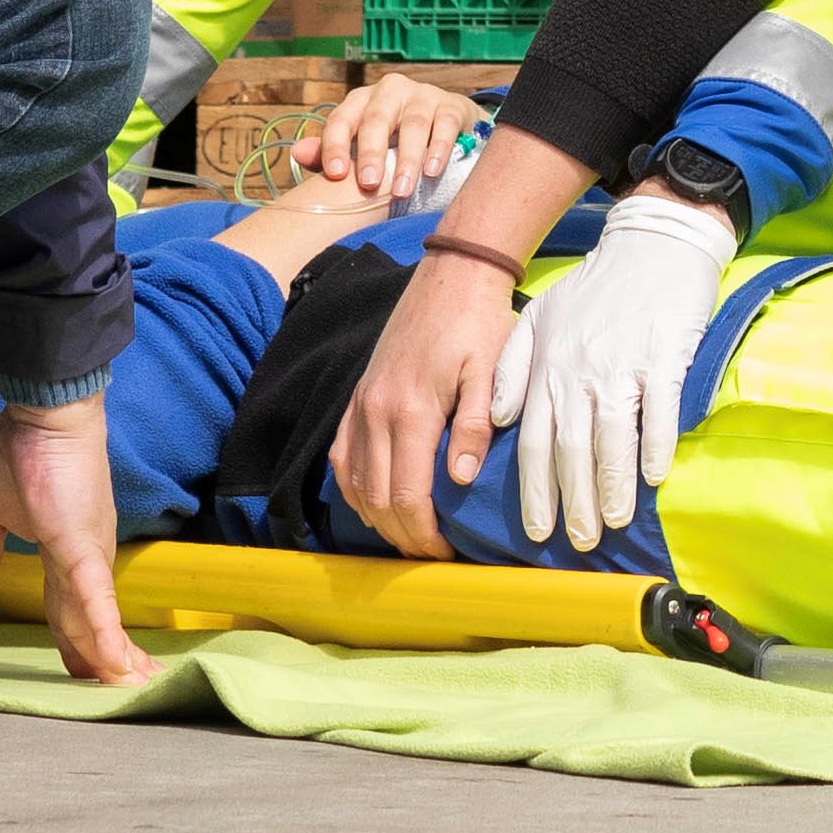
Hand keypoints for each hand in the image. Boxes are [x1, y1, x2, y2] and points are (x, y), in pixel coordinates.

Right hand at [0, 394, 151, 685]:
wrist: (42, 410)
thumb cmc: (20, 449)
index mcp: (66, 550)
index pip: (71, 607)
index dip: (77, 641)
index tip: (85, 673)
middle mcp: (86, 557)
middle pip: (90, 622)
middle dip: (100, 662)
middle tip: (118, 694)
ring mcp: (88, 553)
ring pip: (98, 619)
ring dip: (111, 659)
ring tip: (132, 690)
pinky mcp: (80, 546)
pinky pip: (92, 599)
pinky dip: (104, 633)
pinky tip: (116, 665)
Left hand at [290, 74, 481, 201]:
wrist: (449, 125)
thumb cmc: (397, 140)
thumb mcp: (363, 146)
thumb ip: (331, 152)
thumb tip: (296, 154)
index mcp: (362, 100)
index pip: (342, 118)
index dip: (335, 145)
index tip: (336, 174)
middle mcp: (390, 91)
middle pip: (376, 119)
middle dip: (371, 153)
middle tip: (368, 185)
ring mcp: (423, 95)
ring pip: (412, 124)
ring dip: (406, 159)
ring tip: (401, 189)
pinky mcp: (451, 105)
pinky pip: (444, 125)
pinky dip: (438, 148)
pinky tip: (433, 171)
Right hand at [331, 250, 519, 559]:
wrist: (452, 275)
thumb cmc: (479, 324)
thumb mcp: (490, 372)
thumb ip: (474, 426)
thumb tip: (460, 479)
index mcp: (411, 411)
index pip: (406, 495)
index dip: (423, 535)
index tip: (445, 555)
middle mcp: (376, 411)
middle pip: (377, 498)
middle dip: (402, 537)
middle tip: (431, 556)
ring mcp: (361, 403)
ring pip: (354, 482)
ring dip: (377, 519)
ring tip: (408, 537)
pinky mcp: (358, 395)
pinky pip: (343, 455)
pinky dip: (354, 488)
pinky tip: (374, 503)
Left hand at [494, 186, 731, 552]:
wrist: (651, 244)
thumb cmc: (597, 288)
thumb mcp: (540, 318)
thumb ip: (514, 368)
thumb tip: (504, 420)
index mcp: (548, 367)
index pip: (534, 442)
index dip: (535, 491)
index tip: (537, 531)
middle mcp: (579, 371)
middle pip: (570, 450)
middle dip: (573, 502)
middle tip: (578, 542)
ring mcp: (623, 365)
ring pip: (612, 438)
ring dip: (612, 486)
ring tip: (613, 523)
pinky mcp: (664, 356)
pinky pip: (659, 411)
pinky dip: (655, 446)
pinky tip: (654, 477)